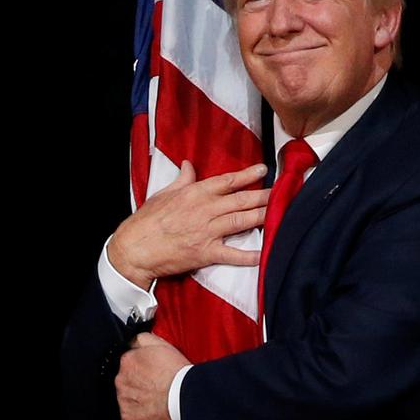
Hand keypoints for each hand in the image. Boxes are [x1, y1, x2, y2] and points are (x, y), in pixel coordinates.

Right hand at [108, 160, 270, 288]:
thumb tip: (189, 164)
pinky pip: (233, 254)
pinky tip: (267, 252)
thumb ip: (182, 179)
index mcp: (194, 194)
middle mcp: (205, 210)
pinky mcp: (206, 253)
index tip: (263, 170)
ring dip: (264, 216)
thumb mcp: (163, 193)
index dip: (247, 176)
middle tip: (285, 191)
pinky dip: (250, 254)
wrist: (134, 249)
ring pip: (241, 221)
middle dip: (264, 196)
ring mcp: (207, 232)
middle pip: (241, 200)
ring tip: (282, 212)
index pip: (227, 181)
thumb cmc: (147, 220)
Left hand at [116, 333, 189, 419]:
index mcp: (127, 361)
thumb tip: (134, 341)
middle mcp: (121, 380)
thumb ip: (142, 339)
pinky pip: (130, 416)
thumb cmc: (178, 374)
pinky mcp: (127, 418)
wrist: (185, 398)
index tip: (151, 372)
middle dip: (138, 384)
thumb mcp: (163, 344)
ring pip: (127, 399)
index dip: (142, 368)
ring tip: (157, 399)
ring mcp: (123, 400)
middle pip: (126, 381)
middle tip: (156, 386)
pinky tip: (153, 411)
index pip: (127, 363)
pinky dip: (140, 415)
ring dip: (138, 399)